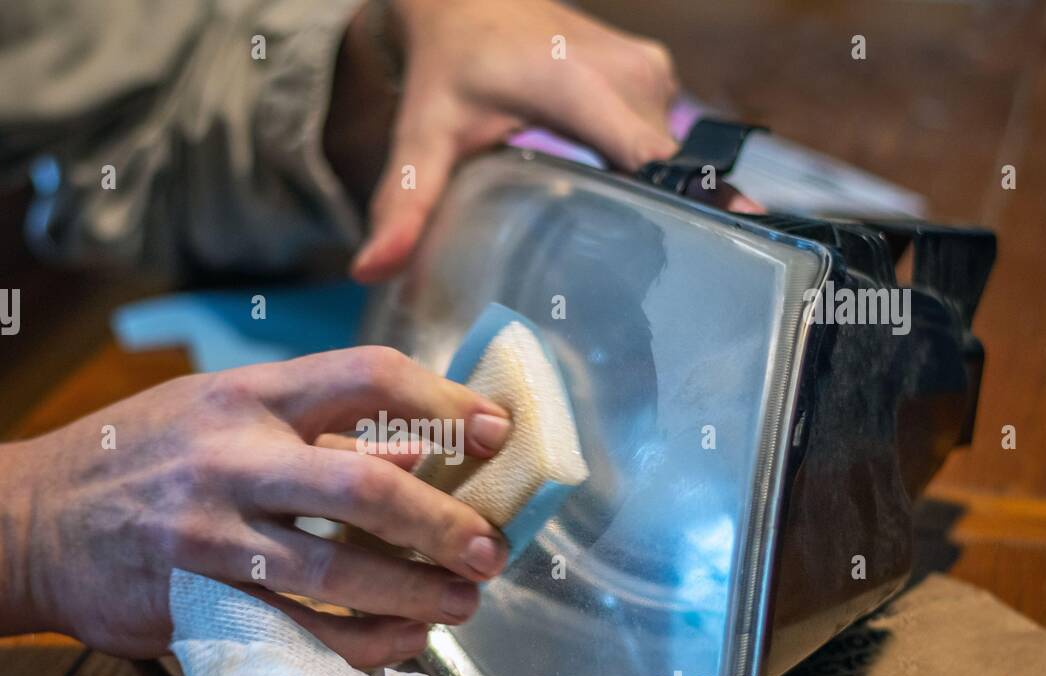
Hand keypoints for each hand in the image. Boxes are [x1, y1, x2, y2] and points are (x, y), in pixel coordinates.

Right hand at [0, 347, 511, 667]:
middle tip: (490, 549)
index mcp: (245, 394)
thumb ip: (313, 427)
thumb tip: (421, 448)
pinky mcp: (193, 602)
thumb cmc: (139, 457)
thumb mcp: (217, 411)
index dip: (444, 401)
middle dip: (442, 522)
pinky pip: (295, 633)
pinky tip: (400, 642)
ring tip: (462, 605)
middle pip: (363, 485)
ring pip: (335, 574)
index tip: (497, 432)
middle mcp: (229, 458)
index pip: (365, 374)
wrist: (28, 522)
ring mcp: (208, 536)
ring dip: (414, 595)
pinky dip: (359, 644)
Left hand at [339, 0, 680, 282]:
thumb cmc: (446, 68)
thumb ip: (406, 205)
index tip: (668, 270)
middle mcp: (631, 74)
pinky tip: (615, 196)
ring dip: (649, 197)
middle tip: (623, 278)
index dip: (673, 217)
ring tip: (618, 241)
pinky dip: (644, 170)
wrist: (466, 0)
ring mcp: (651, 70)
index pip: (655, 164)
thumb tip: (372, 269)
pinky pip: (664, 138)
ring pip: (670, 158)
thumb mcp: (422, 137)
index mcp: (582, 87)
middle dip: (651, 224)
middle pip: (668, 173)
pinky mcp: (655, 73)